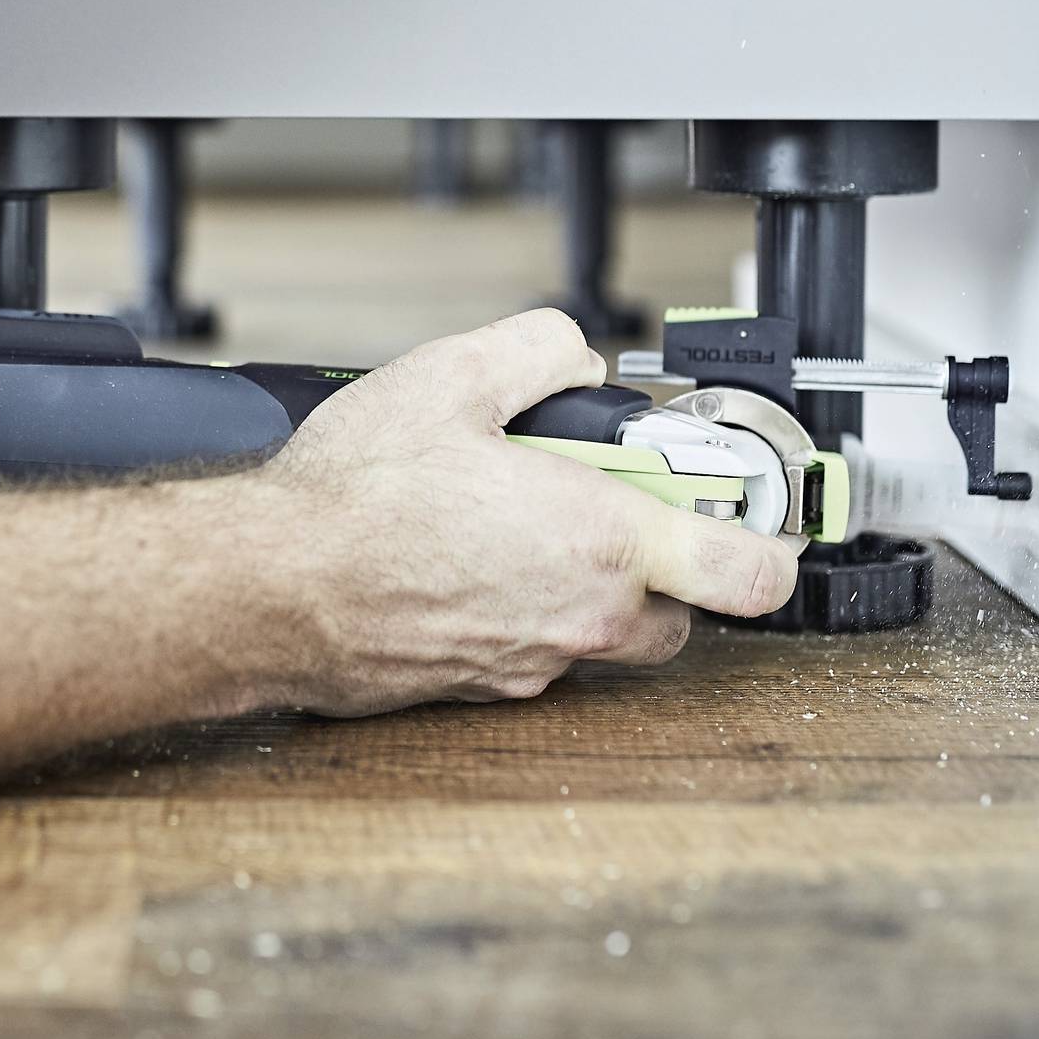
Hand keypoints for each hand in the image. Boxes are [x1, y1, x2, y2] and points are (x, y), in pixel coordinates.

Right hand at [241, 308, 803, 716]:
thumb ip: (542, 351)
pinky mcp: (483, 687)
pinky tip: (459, 557)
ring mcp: (533, 662)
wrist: (266, 589)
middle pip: (684, 607)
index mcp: (601, 541)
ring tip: (514, 521)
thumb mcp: (452, 375)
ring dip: (588, 584)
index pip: (753, 572)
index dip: (771, 539)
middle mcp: (581, 616)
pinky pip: (537, 648)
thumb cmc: (350, 500)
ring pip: (605, 631)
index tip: (749, 506)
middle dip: (662, 555)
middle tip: (601, 497)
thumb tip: (577, 360)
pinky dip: (522, 606)